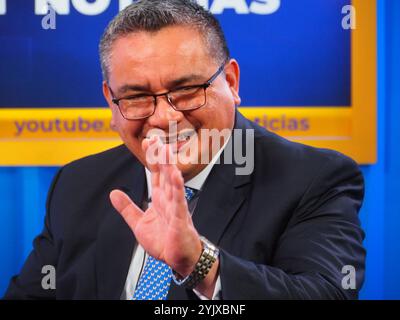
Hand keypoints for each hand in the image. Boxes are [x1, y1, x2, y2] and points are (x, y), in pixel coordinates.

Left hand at [110, 137, 201, 276]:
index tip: (147, 142)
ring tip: (164, 150)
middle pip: (164, 174)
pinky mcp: (180, 218)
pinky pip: (179, 201)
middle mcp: (168, 199)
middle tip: (154, 139)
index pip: (156, 174)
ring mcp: (176, 207)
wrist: (178, 259)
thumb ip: (127, 208)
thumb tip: (113, 193)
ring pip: (172, 182)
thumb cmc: (164, 241)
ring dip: (168, 166)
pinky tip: (175, 175)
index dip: (152, 158)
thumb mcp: (139, 223)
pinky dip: (177, 187)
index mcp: (160, 199)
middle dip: (159, 156)